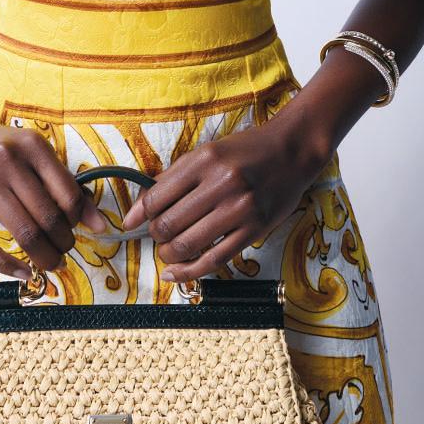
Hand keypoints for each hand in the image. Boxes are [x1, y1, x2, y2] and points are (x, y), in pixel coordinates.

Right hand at [0, 116, 109, 278]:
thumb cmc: (4, 150)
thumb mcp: (38, 156)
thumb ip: (69, 186)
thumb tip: (101, 225)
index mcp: (33, 147)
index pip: (68, 194)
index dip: (78, 220)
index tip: (75, 228)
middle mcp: (7, 162)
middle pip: (47, 217)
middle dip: (63, 243)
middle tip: (65, 251)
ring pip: (23, 233)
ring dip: (43, 257)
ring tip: (52, 263)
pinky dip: (7, 265)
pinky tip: (23, 273)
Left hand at [120, 117, 330, 281]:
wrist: (292, 151)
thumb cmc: (246, 150)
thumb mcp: (207, 152)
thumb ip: (174, 177)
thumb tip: (140, 208)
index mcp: (204, 160)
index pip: (157, 196)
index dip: (139, 214)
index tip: (132, 224)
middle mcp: (221, 184)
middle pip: (169, 223)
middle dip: (155, 236)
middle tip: (158, 236)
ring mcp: (239, 209)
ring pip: (188, 245)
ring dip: (169, 255)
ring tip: (168, 252)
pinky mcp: (255, 230)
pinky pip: (215, 259)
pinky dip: (191, 271)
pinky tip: (177, 273)